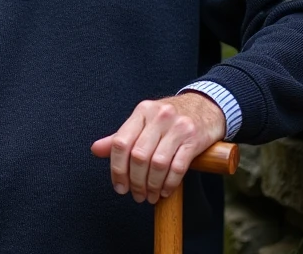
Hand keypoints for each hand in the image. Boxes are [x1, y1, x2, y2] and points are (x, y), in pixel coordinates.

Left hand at [90, 93, 225, 203]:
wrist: (206, 106)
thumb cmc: (170, 119)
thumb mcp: (144, 121)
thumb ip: (121, 137)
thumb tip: (95, 150)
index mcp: (142, 111)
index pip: (121, 143)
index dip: (116, 169)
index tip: (119, 186)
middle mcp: (158, 116)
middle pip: (138, 156)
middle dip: (135, 181)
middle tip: (136, 195)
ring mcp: (178, 127)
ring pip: (157, 163)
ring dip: (152, 185)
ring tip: (150, 196)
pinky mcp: (194, 139)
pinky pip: (178, 167)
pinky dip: (169, 183)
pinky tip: (165, 191)